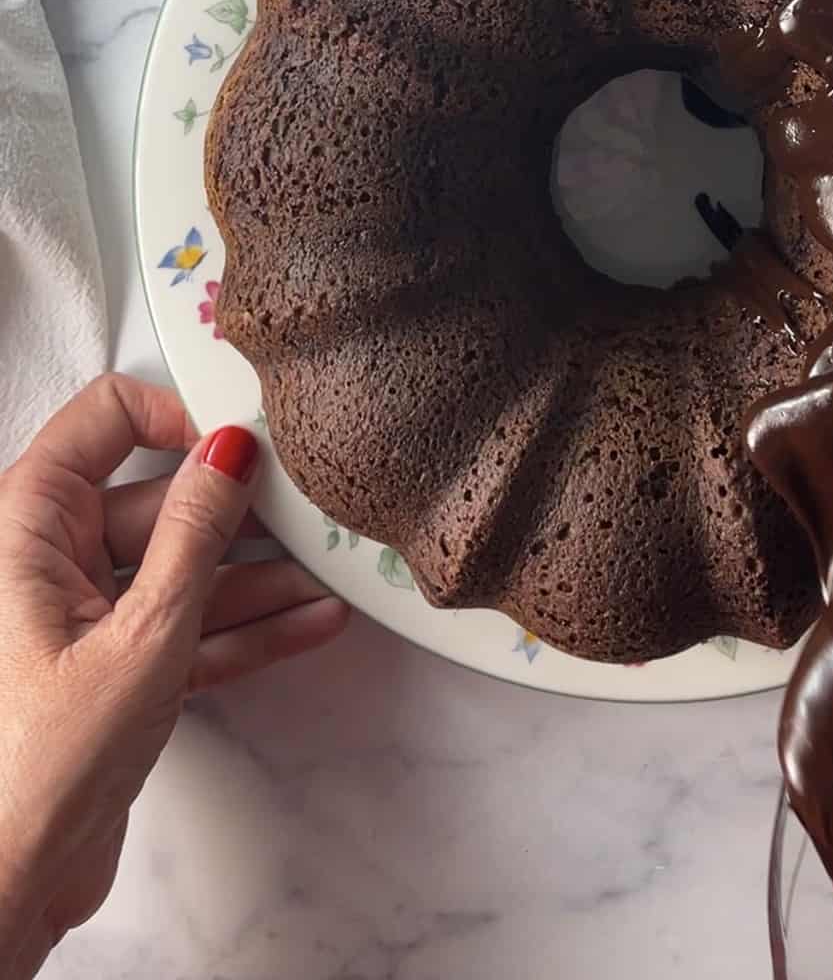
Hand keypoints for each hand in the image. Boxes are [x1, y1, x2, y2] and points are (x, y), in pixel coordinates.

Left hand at [0, 374, 350, 978]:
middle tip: (314, 508)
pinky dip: (244, 629)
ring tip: (333, 571)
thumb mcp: (143, 634)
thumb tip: (230, 450)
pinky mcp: (114, 665)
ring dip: (259, 579)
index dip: (176, 416)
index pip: (104, 419)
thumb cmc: (39, 763)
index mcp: (29, 525)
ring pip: (185, 569)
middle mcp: (50, 558)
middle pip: (160, 501)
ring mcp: (85, 614)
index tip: (243, 436)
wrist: (11, 882)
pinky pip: (189, 626)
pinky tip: (310, 623)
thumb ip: (196, 533)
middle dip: (241, 512)